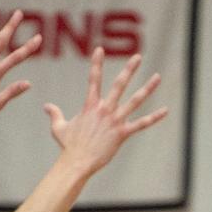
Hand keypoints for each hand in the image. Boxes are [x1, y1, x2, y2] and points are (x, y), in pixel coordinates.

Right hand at [44, 49, 167, 177]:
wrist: (77, 162)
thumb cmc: (68, 146)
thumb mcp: (58, 128)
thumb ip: (54, 114)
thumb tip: (46, 106)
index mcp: (90, 105)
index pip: (94, 79)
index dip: (96, 63)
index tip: (100, 50)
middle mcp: (104, 109)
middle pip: (119, 84)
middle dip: (129, 69)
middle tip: (138, 57)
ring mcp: (115, 120)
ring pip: (134, 100)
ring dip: (147, 88)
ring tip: (157, 77)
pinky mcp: (122, 133)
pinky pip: (141, 124)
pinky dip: (154, 118)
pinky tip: (165, 111)